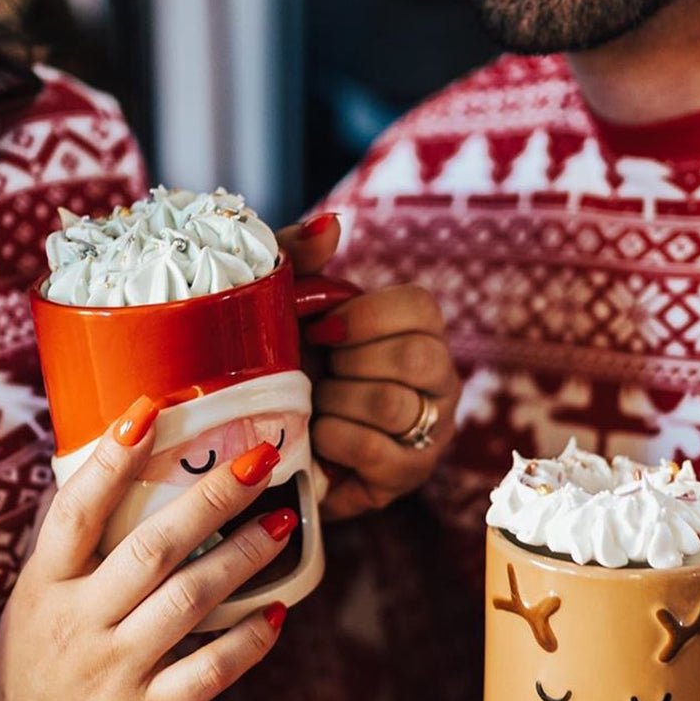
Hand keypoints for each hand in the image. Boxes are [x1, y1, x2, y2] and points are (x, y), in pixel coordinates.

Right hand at [0, 405, 295, 700]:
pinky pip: (207, 672)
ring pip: (189, 601)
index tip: (150, 410)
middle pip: (152, 547)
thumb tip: (121, 489)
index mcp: (43, 588)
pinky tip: (276, 615)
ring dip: (242, 558)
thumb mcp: (32, 612)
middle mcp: (77, 623)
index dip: (112, 459)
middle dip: (211, 498)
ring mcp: (112, 671)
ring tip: (282, 526)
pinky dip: (247, 643)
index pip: (75, 510)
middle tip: (261, 461)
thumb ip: (74, 561)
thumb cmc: (31, 683)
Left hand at [278, 215, 460, 520]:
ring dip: (337, 404)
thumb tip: (333, 224)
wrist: (259, 440)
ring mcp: (431, 432)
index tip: (321, 330)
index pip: (420, 308)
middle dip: (350, 366)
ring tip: (315, 409)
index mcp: (418, 331)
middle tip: (320, 376)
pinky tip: (318, 439)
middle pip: (415, 359)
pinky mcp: (408, 476)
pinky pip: (380, 452)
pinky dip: (336, 441)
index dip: (365, 318)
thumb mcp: (276, 303)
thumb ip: (297, 256)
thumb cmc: (279, 364)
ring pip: (394, 406)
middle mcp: (440, 380)